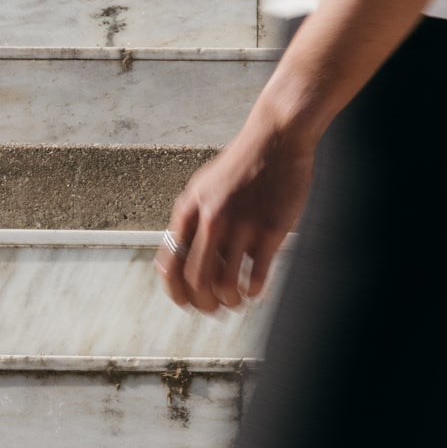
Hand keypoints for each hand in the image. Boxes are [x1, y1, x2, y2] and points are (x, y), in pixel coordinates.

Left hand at [161, 117, 314, 313]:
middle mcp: (210, 219)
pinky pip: (257, 273)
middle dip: (204, 302)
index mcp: (189, 209)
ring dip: (229, 301)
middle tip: (215, 308)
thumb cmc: (242, 165)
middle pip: (196, 279)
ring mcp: (241, 224)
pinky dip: (253, 291)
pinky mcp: (270, 229)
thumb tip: (177, 255)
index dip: (175, 291)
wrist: (276, 139)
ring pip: (226, 282)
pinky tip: (256, 292)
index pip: (170, 263)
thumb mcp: (204, 187)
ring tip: (237, 302)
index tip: (187, 303)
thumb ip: (190, 218)